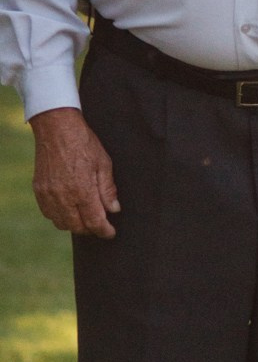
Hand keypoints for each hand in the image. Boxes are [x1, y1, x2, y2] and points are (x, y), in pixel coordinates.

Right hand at [30, 109, 120, 238]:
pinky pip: (49, 213)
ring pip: (61, 223)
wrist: (57, 128)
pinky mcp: (39, 190)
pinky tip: (69, 210)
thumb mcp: (103, 163)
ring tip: (85, 218)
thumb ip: (108, 189)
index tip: (110, 233)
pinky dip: (60, 216)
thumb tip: (113, 209)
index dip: (104, 230)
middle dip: (91, 229)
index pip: (94, 221)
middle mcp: (63, 196)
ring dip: (74, 224)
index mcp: (82, 190)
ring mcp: (48, 194)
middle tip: (100, 225)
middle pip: (77, 226)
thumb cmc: (83, 143)